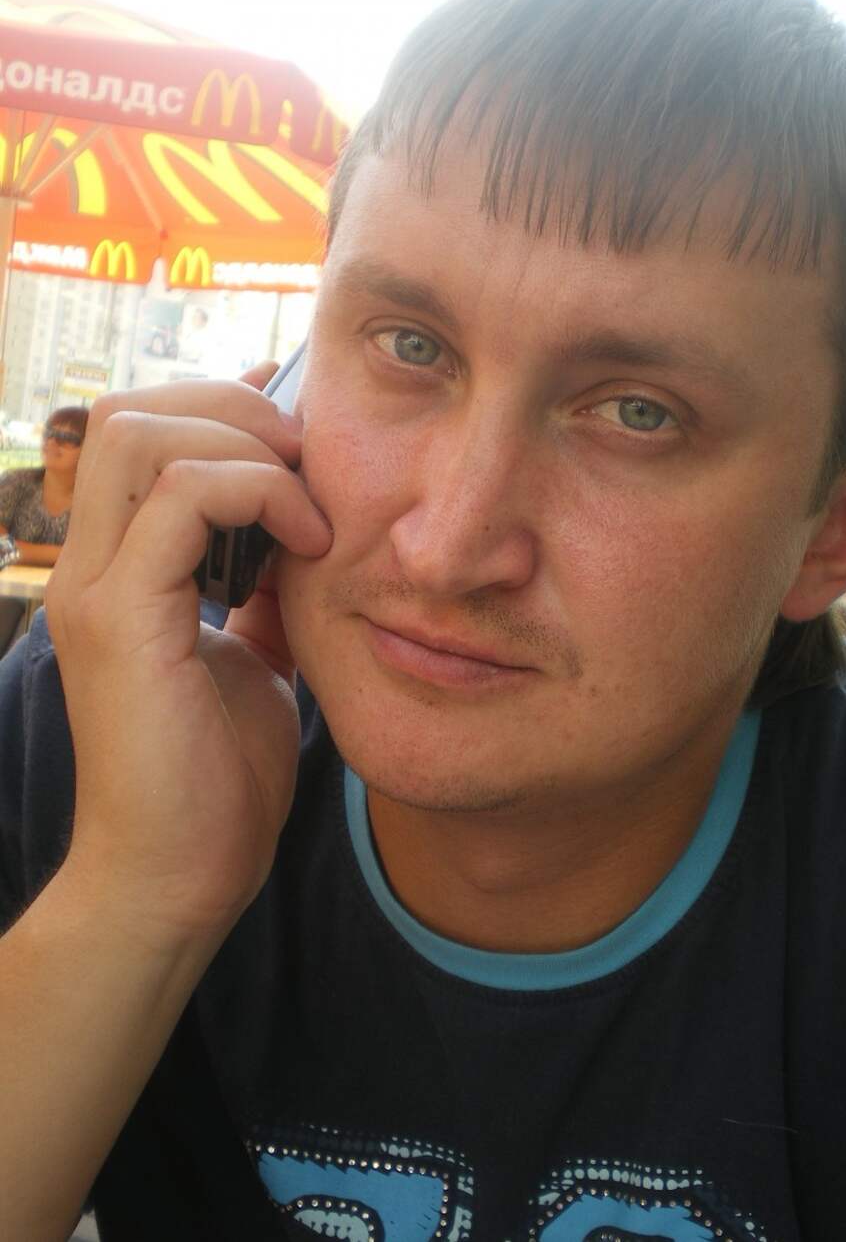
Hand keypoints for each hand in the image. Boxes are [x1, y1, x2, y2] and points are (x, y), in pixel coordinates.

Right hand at [44, 365, 331, 947]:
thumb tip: (297, 528)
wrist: (181, 878)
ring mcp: (96, 589)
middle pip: (132, 412)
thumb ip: (260, 589)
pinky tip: (310, 541)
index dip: (222, 412)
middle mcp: (91, 567)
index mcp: (117, 569)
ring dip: (244, 445)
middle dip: (233, 410)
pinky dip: (257, 494)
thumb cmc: (219, 778)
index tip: (302, 444)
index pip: (141, 432)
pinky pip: (184, 499)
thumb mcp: (253, 656)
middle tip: (308, 462)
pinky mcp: (122, 621)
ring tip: (309, 500)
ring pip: (144, 434)